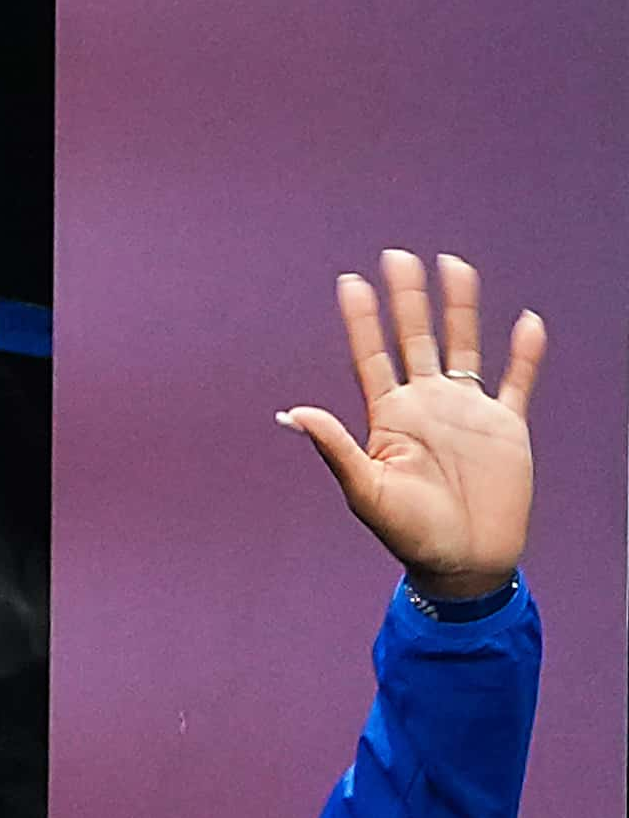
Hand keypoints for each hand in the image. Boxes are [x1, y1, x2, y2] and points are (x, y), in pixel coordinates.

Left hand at [279, 249, 541, 597]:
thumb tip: (292, 414)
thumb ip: (335, 448)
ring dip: (459, 308)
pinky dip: (524, 354)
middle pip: (415, 339)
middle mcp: (426, 406)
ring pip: (463, 346)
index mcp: (389, 418)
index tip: (350, 281)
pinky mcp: (506, 426)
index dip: (362, 320)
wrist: (462, 562)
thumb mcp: (366, 491)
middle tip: (396, 255)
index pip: (371, 357)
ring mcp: (466, 412)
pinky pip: (517, 381)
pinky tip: (526, 321)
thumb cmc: (408, 534)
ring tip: (452, 265)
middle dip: (407, 299)